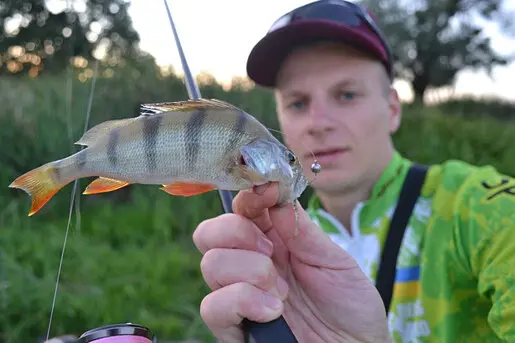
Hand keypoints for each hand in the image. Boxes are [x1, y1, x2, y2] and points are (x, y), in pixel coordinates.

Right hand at [193, 183, 390, 342]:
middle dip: (238, 232)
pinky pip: (213, 306)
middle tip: (271, 252)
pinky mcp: (233, 327)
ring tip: (282, 293)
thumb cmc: (349, 304)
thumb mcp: (335, 260)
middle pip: (210, 232)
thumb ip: (303, 230)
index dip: (248, 195)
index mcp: (273, 240)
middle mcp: (249, 263)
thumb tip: (275, 197)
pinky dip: (243, 302)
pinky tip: (272, 312)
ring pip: (211, 264)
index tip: (267, 191)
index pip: (241, 208)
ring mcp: (238, 295)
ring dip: (250, 273)